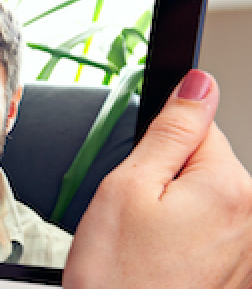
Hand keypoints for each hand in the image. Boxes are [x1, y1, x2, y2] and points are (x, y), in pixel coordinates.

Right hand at [63, 70, 251, 287]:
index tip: (142, 169)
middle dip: (166, 178)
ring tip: (145, 242)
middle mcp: (251, 219)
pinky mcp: (235, 272)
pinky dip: (181, 237)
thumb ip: (171, 130)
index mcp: (228, 189)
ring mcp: (247, 250)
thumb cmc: (117, 276)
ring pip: (202, 199)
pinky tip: (160, 259)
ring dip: (172, 211)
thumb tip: (197, 86)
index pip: (200, 126)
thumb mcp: (128, 187)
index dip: (160, 143)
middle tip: (135, 213)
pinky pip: (207, 231)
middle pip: (204, 164)